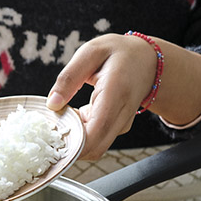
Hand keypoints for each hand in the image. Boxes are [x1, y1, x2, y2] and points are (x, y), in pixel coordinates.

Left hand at [46, 34, 157, 159]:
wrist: (148, 60)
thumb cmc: (119, 54)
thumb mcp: (90, 53)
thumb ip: (69, 78)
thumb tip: (52, 104)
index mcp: (115, 93)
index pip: (97, 131)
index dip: (74, 142)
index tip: (53, 134)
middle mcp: (122, 114)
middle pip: (94, 148)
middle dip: (69, 144)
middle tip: (52, 124)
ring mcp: (122, 124)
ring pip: (94, 147)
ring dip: (73, 138)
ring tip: (64, 115)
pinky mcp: (117, 129)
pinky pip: (96, 140)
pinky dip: (80, 134)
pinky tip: (74, 117)